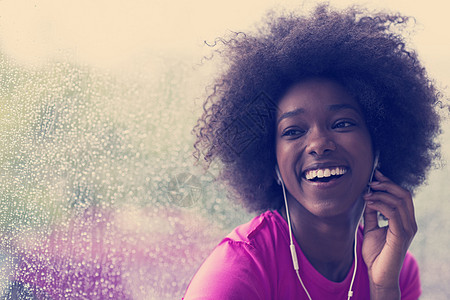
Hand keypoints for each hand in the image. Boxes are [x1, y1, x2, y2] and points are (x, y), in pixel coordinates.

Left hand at [362, 170, 416, 298]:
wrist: (378, 275)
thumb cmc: (376, 254)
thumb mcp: (371, 228)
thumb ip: (372, 213)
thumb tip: (368, 196)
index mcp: (405, 221)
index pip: (402, 196)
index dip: (390, 183)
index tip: (375, 175)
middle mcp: (410, 224)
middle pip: (404, 195)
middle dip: (387, 184)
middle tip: (371, 180)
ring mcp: (407, 229)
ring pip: (399, 201)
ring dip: (381, 193)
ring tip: (366, 193)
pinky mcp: (400, 235)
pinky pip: (393, 213)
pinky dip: (380, 204)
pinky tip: (368, 202)